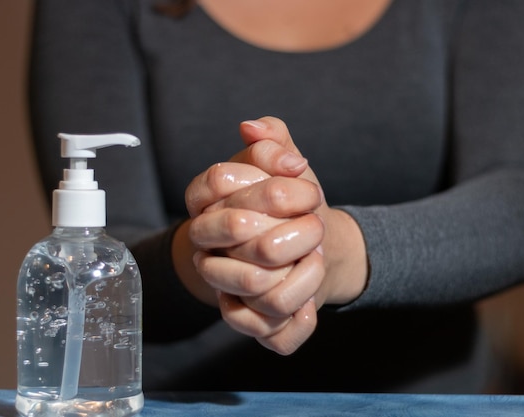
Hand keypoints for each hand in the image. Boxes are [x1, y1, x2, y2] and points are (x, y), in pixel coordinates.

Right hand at [186, 157, 323, 354]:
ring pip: (258, 283)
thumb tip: (251, 127)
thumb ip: (272, 139)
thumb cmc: (292, 205)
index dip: (270, 180)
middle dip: (292, 225)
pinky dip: (299, 319)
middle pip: (242, 230)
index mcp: (206, 204)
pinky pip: (267, 330)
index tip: (304, 179)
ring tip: (317, 257)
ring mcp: (222, 287)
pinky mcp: (245, 320)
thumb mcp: (285, 165)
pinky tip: (311, 302)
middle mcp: (206, 247)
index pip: (219, 181)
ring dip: (304, 270)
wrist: (311, 246)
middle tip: (317, 224)